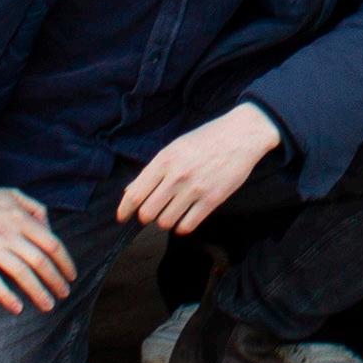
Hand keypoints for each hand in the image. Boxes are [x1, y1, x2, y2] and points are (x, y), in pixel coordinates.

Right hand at [0, 188, 77, 312]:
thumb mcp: (12, 193)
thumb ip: (34, 208)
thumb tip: (48, 227)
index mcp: (21, 219)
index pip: (51, 244)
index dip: (65, 262)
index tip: (71, 276)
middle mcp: (9, 234)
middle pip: (40, 261)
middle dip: (55, 280)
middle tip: (64, 294)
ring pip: (21, 273)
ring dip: (37, 291)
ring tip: (48, 305)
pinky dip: (6, 296)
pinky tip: (17, 308)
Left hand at [117, 101, 284, 235]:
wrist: (240, 136)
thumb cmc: (205, 140)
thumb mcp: (175, 148)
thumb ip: (152, 170)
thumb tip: (130, 192)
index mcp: (164, 160)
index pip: (135, 194)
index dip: (124, 210)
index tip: (122, 217)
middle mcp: (177, 176)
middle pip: (147, 213)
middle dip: (146, 217)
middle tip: (153, 211)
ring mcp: (195, 189)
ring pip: (166, 221)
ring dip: (165, 221)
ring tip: (172, 212)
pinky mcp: (212, 200)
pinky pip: (187, 225)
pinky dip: (182, 227)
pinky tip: (184, 219)